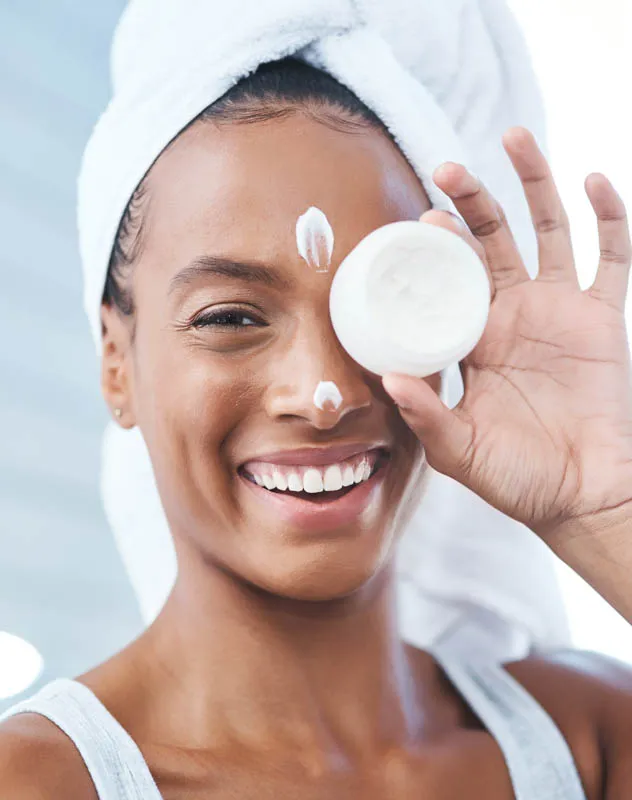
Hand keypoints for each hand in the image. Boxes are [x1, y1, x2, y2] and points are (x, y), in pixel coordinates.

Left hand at [382, 127, 631, 539]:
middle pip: (492, 240)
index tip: (421, 219)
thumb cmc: (516, 477)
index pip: (450, 278)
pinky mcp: (601, 319)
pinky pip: (610, 258)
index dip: (437, 247)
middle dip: (472, 200)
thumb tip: (387, 379)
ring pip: (548, 231)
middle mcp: (512, 315)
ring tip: (513, 137)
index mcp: (473, 339)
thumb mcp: (460, 449)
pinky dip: (608, 219)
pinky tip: (594, 181)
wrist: (580, 495)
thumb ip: (427, 414)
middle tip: (447, 167)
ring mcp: (558, 310)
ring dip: (533, 184)